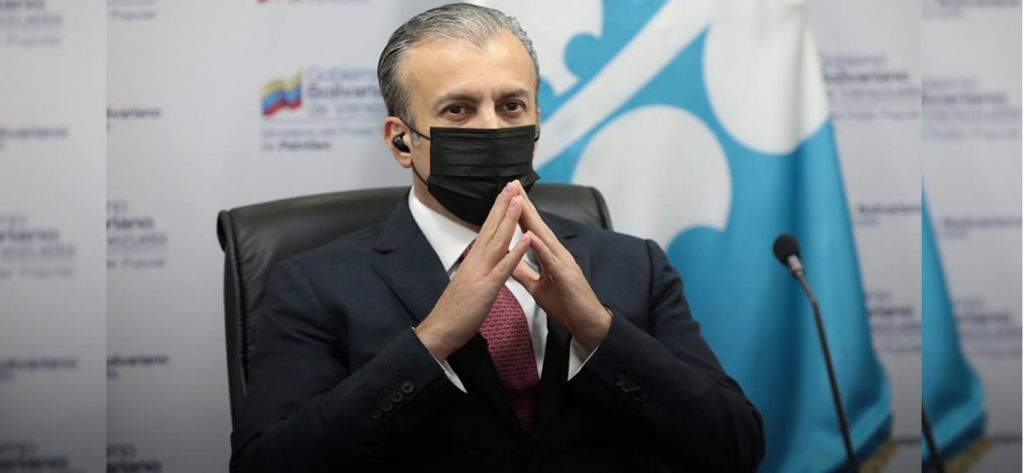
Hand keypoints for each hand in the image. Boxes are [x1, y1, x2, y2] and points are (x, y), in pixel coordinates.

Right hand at [415, 182, 531, 360]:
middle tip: (513, 184)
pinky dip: (516, 252)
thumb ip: (475, 269)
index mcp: (473, 261)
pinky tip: (527, 238)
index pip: (486, 231)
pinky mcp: (486, 288)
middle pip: (491, 228)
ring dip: (509, 220)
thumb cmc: (455, 312)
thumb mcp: (467, 284)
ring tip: (519, 200)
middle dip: (503, 206)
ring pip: (497, 241)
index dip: (496, 211)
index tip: (505, 194)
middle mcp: (475, 261)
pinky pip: (504, 268)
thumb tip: (480, 258)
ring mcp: (480, 273)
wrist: (440, 331)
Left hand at [509, 181, 610, 350]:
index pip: (532, 228)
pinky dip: (539, 246)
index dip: (520, 211)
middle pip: (537, 224)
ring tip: (519, 200)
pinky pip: (550, 259)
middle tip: (512, 183)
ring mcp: (563, 263)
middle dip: (524, 204)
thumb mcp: (537, 286)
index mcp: (550, 255)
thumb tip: (508, 259)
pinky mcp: (566, 275)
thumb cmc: (565, 304)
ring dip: (531, 218)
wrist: (587, 323)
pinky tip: (530, 235)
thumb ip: (523, 271)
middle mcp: (557, 253)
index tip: (508, 194)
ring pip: (544, 236)